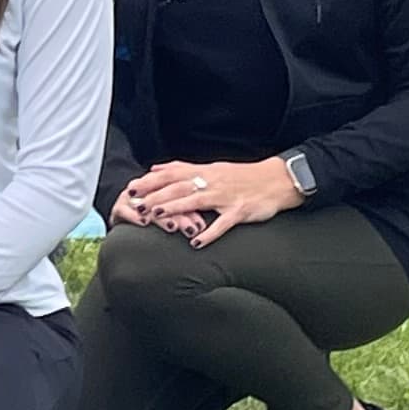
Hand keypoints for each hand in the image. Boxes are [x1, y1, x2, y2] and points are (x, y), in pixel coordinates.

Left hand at [118, 157, 299, 241]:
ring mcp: (226, 196)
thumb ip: (182, 168)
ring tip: (156, 217)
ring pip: (196, 201)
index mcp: (204, 172)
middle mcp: (212, 182)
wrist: (276, 180)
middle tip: (136, 205)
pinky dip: (209, 233)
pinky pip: (223, 223)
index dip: (151, 181)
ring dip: (174, 208)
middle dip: (156, 196)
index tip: (132, 188)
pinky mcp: (240, 211)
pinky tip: (195, 242)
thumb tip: (155, 168)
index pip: (172, 174)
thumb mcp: (211, 167)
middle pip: (179, 187)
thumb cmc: (242, 176)